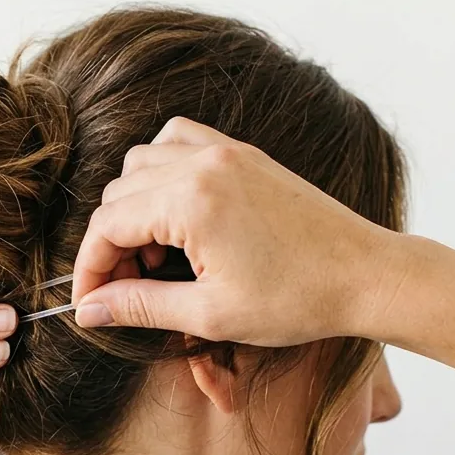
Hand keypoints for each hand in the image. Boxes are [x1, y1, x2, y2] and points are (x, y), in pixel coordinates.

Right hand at [72, 117, 390, 346]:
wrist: (366, 276)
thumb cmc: (297, 301)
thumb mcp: (210, 315)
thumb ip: (141, 307)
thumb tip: (90, 310)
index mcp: (191, 201)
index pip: (106, 225)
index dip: (89, 269)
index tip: (91, 304)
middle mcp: (203, 164)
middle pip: (117, 194)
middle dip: (110, 244)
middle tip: (126, 291)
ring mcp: (225, 152)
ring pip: (141, 163)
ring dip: (133, 208)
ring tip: (153, 258)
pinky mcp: (244, 154)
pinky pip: (178, 140)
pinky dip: (162, 170)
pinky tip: (175, 213)